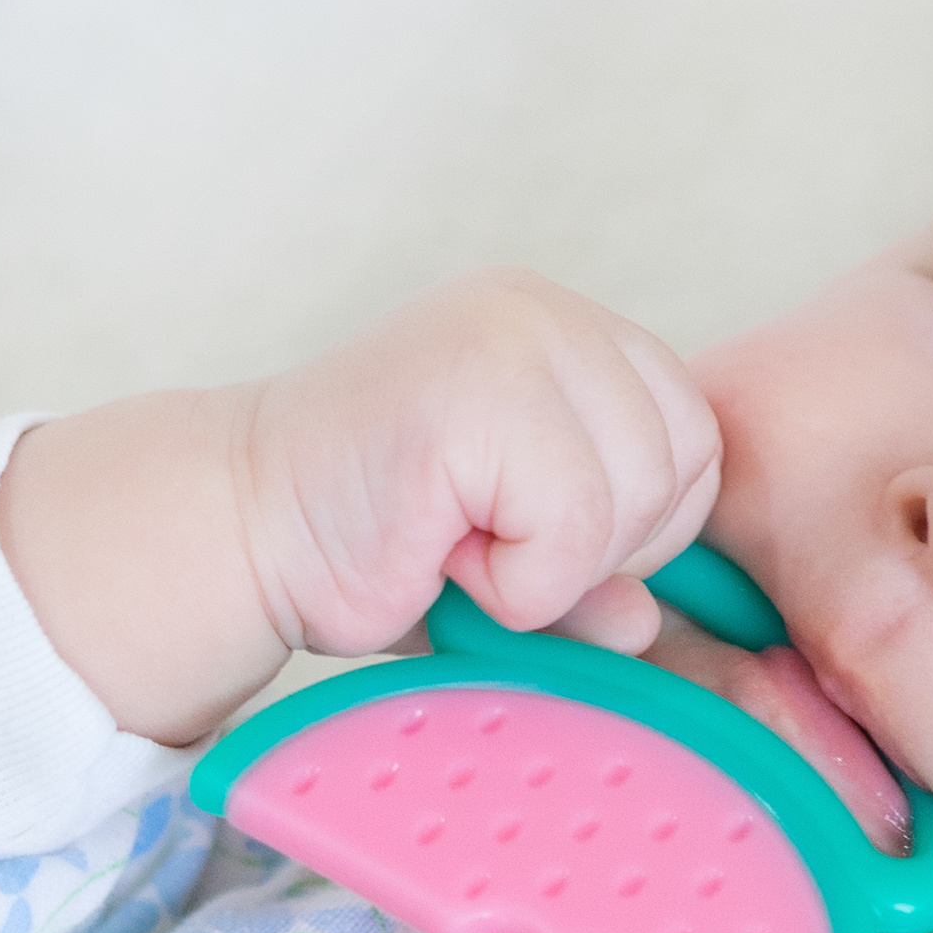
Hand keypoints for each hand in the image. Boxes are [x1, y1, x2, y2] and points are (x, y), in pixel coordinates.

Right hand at [237, 268, 721, 664]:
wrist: (238, 534)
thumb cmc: (370, 546)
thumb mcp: (514, 558)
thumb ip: (594, 573)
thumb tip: (643, 622)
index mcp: (564, 327)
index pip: (694, 433)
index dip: (638, 523)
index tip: (531, 540)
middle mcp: (544, 310)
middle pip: (684, 457)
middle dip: (604, 545)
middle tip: (489, 549)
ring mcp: (511, 336)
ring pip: (638, 492)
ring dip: (555, 567)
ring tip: (459, 547)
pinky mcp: (475, 391)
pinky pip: (576, 522)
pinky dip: (521, 583)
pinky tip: (441, 556)